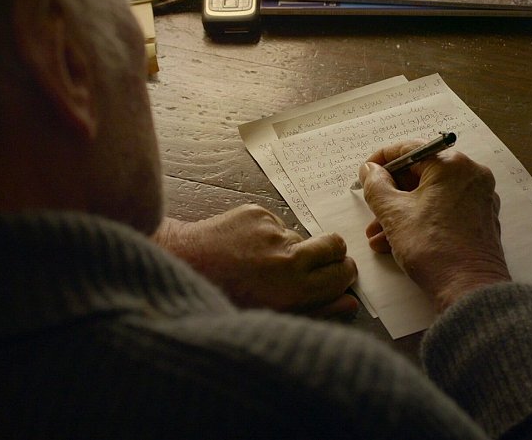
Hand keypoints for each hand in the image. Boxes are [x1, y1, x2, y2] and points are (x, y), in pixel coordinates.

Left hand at [153, 205, 357, 316]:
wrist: (181, 266)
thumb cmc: (224, 298)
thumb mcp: (271, 317)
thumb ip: (317, 310)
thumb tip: (350, 301)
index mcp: (294, 289)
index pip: (343, 272)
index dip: (343, 274)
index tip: (337, 276)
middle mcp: (287, 257)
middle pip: (335, 245)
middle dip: (333, 254)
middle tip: (316, 264)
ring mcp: (272, 232)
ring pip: (301, 237)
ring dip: (290, 248)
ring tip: (260, 262)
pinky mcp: (256, 213)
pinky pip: (277, 224)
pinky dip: (267, 235)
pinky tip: (245, 248)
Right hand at [359, 140, 509, 311]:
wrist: (468, 289)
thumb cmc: (434, 250)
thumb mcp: (392, 213)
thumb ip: (375, 185)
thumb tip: (370, 171)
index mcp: (452, 165)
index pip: (410, 149)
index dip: (381, 160)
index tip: (366, 173)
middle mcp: (471, 176)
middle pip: (421, 174)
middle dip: (391, 195)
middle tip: (371, 208)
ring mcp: (480, 198)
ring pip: (431, 196)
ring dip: (402, 213)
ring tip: (378, 236)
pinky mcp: (481, 220)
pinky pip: (445, 211)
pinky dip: (422, 221)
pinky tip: (398, 242)